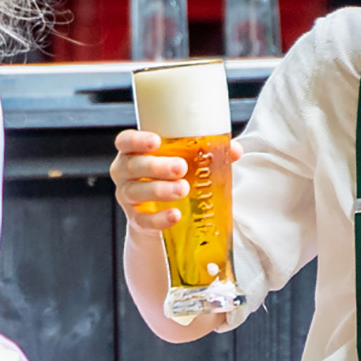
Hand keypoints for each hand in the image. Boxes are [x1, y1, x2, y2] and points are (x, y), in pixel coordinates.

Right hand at [110, 129, 243, 232]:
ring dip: (160, 190)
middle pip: (132, 166)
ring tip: (183, 189)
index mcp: (135, 152)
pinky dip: (159, 219)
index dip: (137, 140)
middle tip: (181, 167)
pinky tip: (175, 215)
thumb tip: (235, 149)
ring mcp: (127, 197)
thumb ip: (206, 152)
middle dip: (156, 166)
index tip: (156, 141)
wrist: (161, 215)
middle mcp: (125, 173)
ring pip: (136, 192)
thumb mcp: (186, 161)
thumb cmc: (173, 177)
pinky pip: (143, 220)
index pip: (126, 141)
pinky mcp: (136, 220)